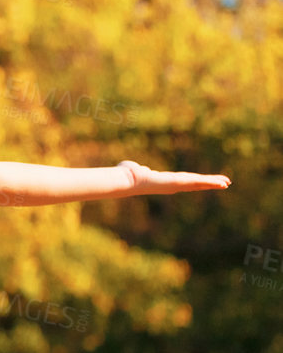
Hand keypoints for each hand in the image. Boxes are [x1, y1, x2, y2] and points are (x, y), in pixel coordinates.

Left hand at [116, 160, 230, 196]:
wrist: (126, 180)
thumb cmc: (126, 175)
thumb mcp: (135, 169)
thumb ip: (136, 168)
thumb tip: (131, 167)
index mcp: (165, 181)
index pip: (184, 181)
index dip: (197, 181)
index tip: (207, 181)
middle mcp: (172, 185)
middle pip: (195, 184)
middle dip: (209, 183)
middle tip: (224, 184)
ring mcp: (175, 185)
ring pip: (198, 183)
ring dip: (212, 183)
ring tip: (226, 183)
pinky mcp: (177, 183)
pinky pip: (196, 181)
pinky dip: (208, 182)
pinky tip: (220, 183)